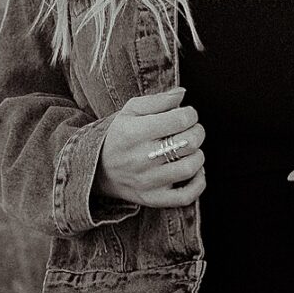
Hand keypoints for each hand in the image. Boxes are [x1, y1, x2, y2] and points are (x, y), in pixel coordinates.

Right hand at [96, 87, 206, 209]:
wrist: (96, 169)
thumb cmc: (118, 136)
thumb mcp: (130, 111)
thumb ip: (158, 100)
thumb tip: (182, 94)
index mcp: (135, 132)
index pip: (180, 119)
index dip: (191, 114)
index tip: (187, 114)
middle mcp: (141, 158)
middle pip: (189, 142)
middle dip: (197, 132)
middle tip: (190, 130)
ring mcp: (147, 181)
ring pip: (190, 167)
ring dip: (197, 155)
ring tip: (188, 150)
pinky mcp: (152, 198)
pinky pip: (185, 197)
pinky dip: (198, 184)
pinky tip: (194, 172)